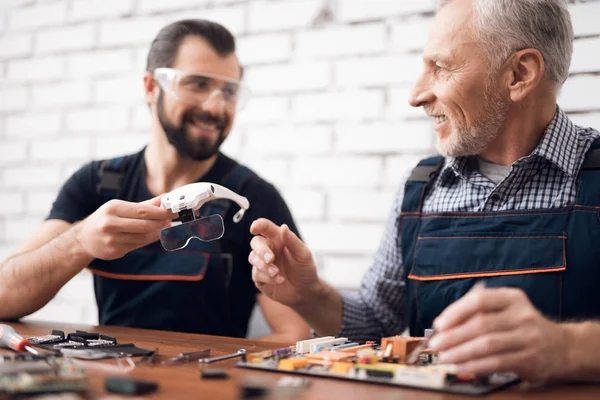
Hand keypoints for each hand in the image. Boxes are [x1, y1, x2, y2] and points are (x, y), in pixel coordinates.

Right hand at [74, 196, 175, 259]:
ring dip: (157, 232)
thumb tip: (165, 198)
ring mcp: (112, 239)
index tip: (173, 211)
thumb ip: (144, 204)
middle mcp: (110, 224)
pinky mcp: (114, 252)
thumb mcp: (120, 207)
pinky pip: (138, 245)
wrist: (83, 238)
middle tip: (171, 220)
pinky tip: (152, 235)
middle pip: (145, 225)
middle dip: (161, 222)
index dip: (161, 212)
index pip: (143, 211)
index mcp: (113, 208)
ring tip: (164, 227)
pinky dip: (148, 240)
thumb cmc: (106, 218)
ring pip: (143, 237)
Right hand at [248, 218, 320, 307]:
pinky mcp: (260, 277)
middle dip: (261, 250)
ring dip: (264, 266)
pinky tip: (279, 280)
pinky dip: (268, 277)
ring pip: (253, 258)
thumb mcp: (303, 254)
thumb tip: (283, 227)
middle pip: (256, 242)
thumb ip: (292, 241)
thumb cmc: (305, 269)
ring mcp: (262, 263)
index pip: (266, 228)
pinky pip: (256, 274)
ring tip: (277, 273)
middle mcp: (268, 249)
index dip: (258, 225)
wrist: (305, 291)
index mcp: (278, 239)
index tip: (254, 228)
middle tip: (270, 259)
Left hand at [428, 285, 567, 381]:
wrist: (562, 347)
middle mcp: (522, 315)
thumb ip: (478, 312)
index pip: (479, 300)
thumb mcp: (506, 310)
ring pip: (487, 345)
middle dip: (453, 336)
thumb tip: (443, 325)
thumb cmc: (522, 326)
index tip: (438, 324)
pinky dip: (475, 366)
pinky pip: (497, 363)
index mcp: (512, 298)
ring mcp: (528, 337)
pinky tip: (461, 367)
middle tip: (435, 344)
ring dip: (460, 352)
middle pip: (481, 324)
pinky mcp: (531, 359)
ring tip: (444, 357)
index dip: (455, 312)